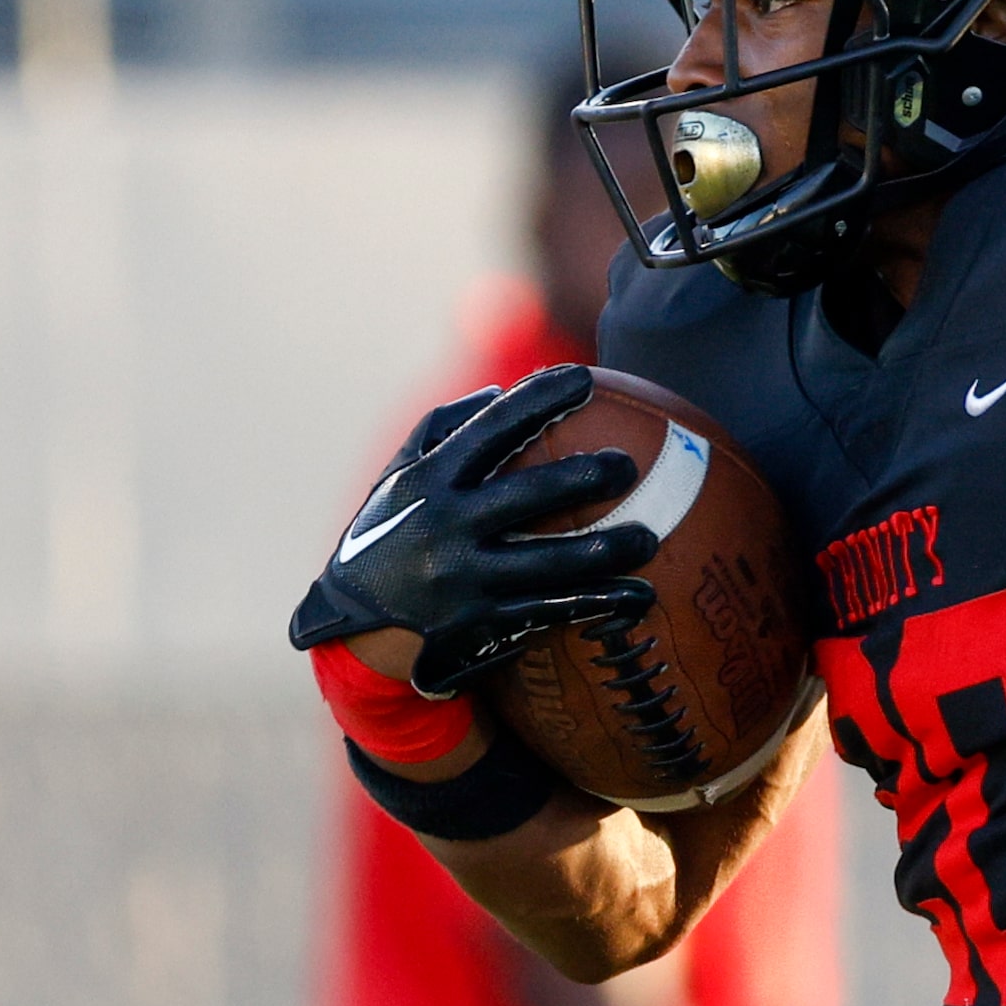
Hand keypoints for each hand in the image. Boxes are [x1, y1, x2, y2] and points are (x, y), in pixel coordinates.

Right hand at [289, 366, 657, 693]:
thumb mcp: (398, 477)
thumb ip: (443, 428)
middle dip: (582, 478)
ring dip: (605, 551)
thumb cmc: (389, 534)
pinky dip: (599, 603)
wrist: (355, 627)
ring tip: (649, 539)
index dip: (537, 400)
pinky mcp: (483, 623)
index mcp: (430, 482)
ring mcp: (465, 580)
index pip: (489, 430)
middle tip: (627, 466)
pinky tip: (640, 596)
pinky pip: (551, 611)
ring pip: (548, 564)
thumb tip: (504, 390)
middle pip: (526, 496)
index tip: (583, 378)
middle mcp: (446, 528)